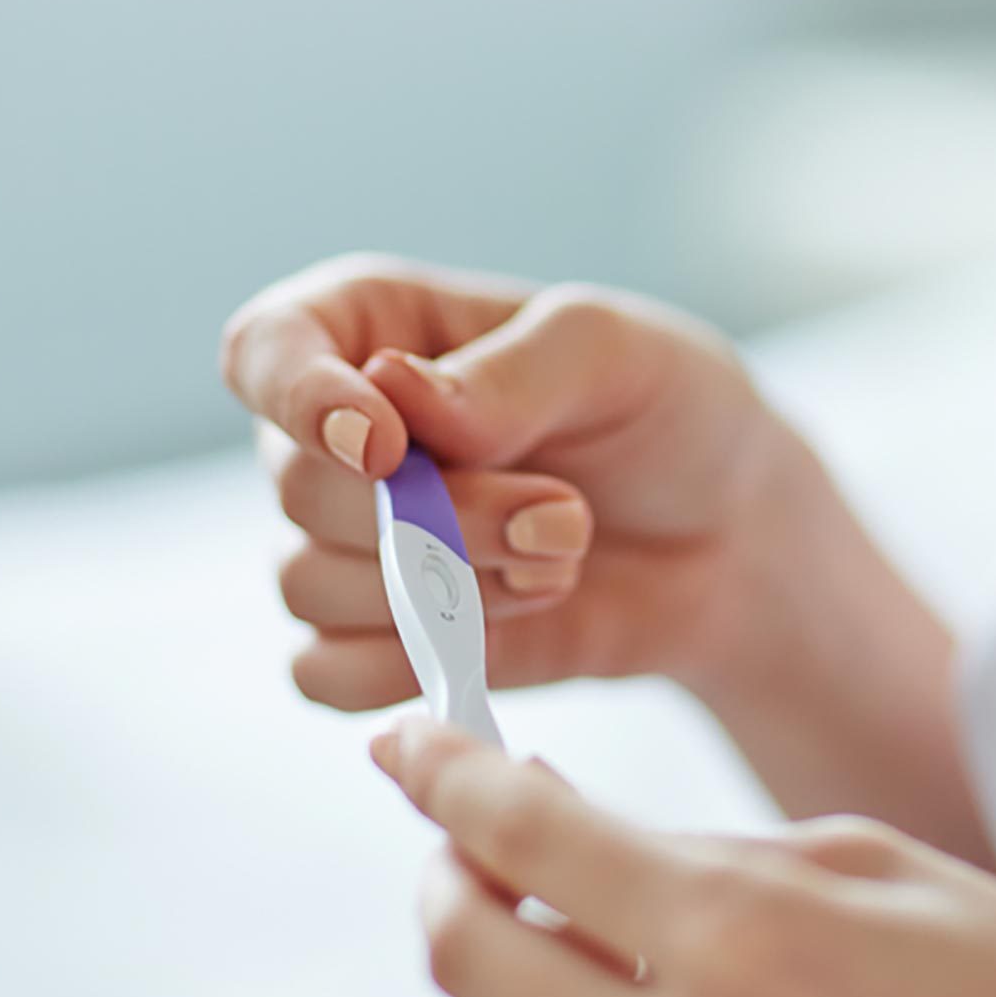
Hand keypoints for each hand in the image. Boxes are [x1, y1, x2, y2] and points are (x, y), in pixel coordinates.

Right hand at [219, 254, 811, 707]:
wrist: (731, 538)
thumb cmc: (669, 412)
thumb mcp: (617, 355)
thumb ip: (510, 373)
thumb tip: (393, 394)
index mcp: (372, 324)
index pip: (264, 349)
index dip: (297, 398)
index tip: (384, 443)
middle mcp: (335, 431)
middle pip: (299, 488)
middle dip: (437, 518)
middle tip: (564, 514)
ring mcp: (348, 539)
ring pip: (307, 586)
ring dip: (445, 591)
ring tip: (562, 558)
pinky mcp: (377, 635)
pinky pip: (322, 672)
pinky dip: (411, 663)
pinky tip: (511, 625)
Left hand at [372, 717, 995, 996]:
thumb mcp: (876, 869)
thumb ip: (711, 856)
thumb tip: (583, 845)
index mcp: (738, 938)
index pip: (522, 835)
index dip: (444, 771)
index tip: (410, 738)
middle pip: (464, 962)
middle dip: (447, 879)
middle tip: (480, 840)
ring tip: (544, 947)